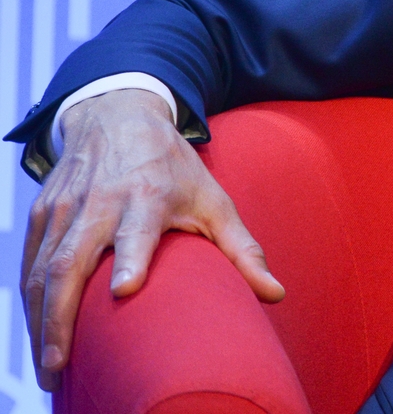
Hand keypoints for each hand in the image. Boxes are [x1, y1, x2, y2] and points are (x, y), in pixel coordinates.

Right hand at [21, 89, 283, 389]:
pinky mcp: (41, 213)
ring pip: (42, 268)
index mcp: (148, 194)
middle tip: (60, 364)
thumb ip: (243, 250)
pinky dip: (28, 300)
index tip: (124, 290)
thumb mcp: (213, 200)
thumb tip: (275, 294)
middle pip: (72, 261)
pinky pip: (28, 262)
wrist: (118, 115)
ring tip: (49, 365)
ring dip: (40, 318)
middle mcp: (101, 201)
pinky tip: (37, 331)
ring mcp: (65, 207)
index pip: (136, 230)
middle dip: (62, 316)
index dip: (130, 257)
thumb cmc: (172, 167)